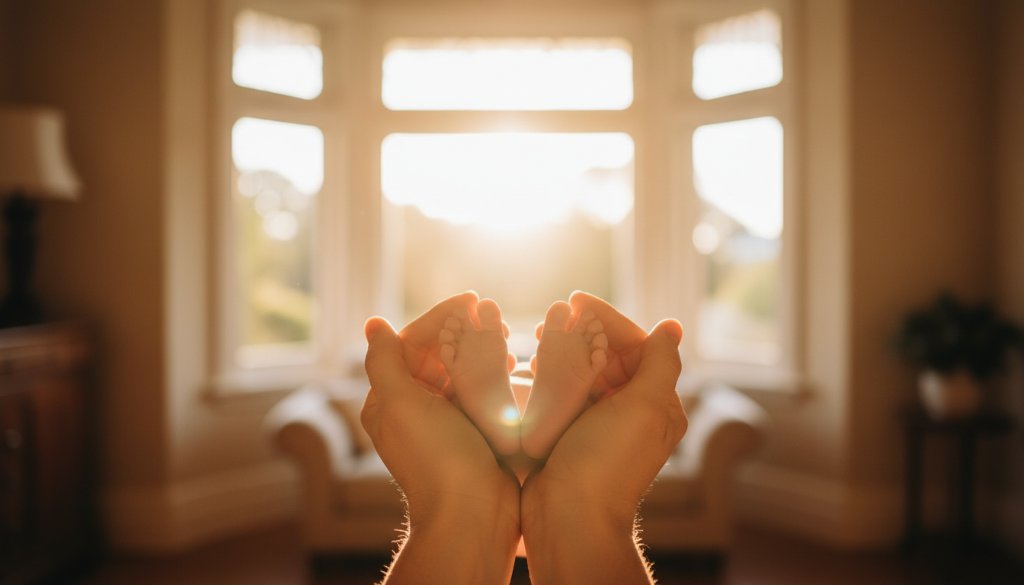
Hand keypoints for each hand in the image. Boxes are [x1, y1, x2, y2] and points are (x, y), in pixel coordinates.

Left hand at [361, 292, 519, 583]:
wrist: (472, 513)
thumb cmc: (434, 457)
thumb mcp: (401, 404)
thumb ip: (385, 361)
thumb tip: (373, 323)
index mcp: (391, 400)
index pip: (410, 344)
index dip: (439, 318)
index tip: (470, 300)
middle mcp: (415, 409)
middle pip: (437, 354)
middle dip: (462, 330)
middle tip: (491, 312)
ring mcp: (446, 421)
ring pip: (461, 370)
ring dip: (480, 348)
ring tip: (503, 334)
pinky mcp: (474, 432)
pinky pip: (481, 391)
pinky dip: (493, 372)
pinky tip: (512, 363)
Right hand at [521, 293, 686, 583]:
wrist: (569, 517)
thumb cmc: (610, 462)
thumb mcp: (644, 407)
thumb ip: (660, 364)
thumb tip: (672, 326)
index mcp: (655, 404)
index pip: (636, 346)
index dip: (608, 320)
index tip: (576, 300)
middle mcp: (630, 413)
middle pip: (608, 357)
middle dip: (583, 332)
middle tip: (555, 316)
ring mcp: (598, 425)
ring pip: (583, 374)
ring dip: (564, 351)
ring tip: (542, 335)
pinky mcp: (569, 436)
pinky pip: (562, 395)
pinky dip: (550, 376)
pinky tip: (531, 365)